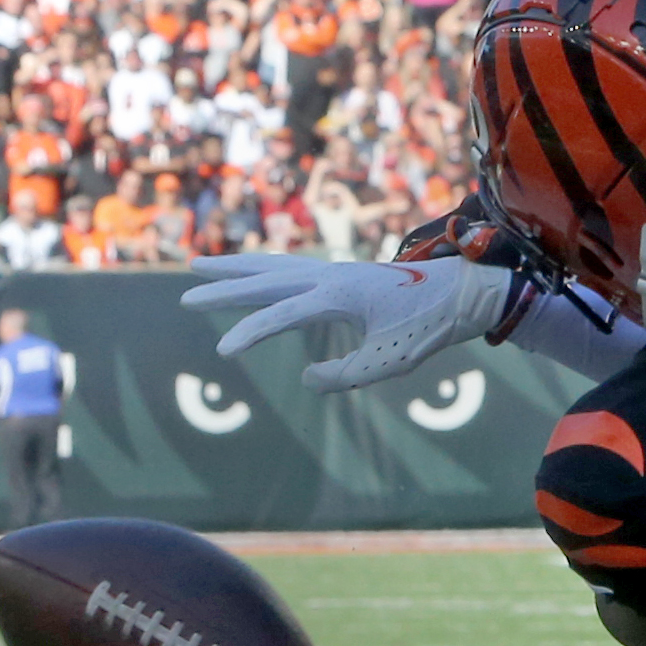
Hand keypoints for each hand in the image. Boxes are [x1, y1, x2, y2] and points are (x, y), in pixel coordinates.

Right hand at [181, 251, 512, 391]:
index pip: (281, 315)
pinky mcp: (341, 274)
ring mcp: (334, 271)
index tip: (223, 352)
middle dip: (223, 288)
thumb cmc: (428, 328)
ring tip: (200, 267)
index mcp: (338, 296)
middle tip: (184, 293)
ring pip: (273, 266)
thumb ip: (346, 374)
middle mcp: (330, 276)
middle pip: (264, 280)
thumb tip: (307, 379)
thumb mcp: (390, 361)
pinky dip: (264, 270)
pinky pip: (291, 269)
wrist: (461, 292)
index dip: (249, 333)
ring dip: (237, 268)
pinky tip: (252, 275)